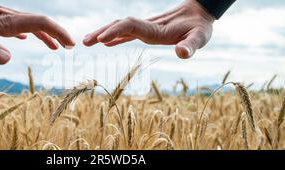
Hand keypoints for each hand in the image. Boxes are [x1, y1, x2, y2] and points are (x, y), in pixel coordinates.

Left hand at [0, 0, 74, 63]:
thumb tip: (7, 60)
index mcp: (4, 22)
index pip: (39, 23)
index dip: (57, 32)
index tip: (70, 44)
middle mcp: (6, 17)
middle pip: (39, 22)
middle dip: (57, 34)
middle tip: (70, 47)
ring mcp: (0, 17)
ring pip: (29, 24)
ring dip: (45, 34)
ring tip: (55, 47)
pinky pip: (16, 24)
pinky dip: (28, 32)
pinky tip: (24, 38)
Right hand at [83, 0, 214, 58]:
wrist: (200, 12)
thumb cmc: (201, 27)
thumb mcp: (199, 37)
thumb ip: (190, 46)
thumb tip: (181, 54)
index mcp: (156, 30)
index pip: (131, 26)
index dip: (116, 32)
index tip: (102, 40)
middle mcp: (147, 27)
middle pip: (119, 25)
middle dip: (101, 32)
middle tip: (83, 43)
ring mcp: (145, 28)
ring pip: (120, 28)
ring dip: (103, 33)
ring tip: (86, 42)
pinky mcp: (147, 31)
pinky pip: (126, 33)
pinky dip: (114, 37)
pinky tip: (105, 43)